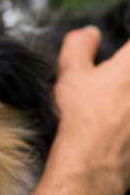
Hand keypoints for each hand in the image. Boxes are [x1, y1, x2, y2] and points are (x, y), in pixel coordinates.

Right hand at [52, 26, 129, 194]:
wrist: (93, 161)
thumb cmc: (82, 118)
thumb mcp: (71, 75)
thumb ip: (79, 46)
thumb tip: (89, 33)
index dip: (122, 54)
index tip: (117, 59)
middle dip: (122, 78)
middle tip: (112, 88)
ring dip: (125, 100)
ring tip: (115, 107)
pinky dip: (128, 119)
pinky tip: (120, 123)